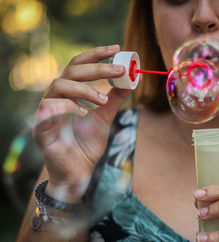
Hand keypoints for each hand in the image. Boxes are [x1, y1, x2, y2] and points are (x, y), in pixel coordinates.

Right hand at [33, 45, 130, 200]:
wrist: (79, 171)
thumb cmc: (87, 143)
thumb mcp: (105, 117)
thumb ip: (115, 98)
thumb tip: (133, 79)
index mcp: (70, 92)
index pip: (80, 64)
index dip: (96, 54)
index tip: (116, 48)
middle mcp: (57, 96)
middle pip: (71, 70)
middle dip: (97, 68)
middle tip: (119, 71)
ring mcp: (47, 110)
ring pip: (59, 85)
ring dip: (85, 89)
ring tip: (103, 100)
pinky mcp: (41, 127)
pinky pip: (48, 109)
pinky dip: (67, 106)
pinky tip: (84, 113)